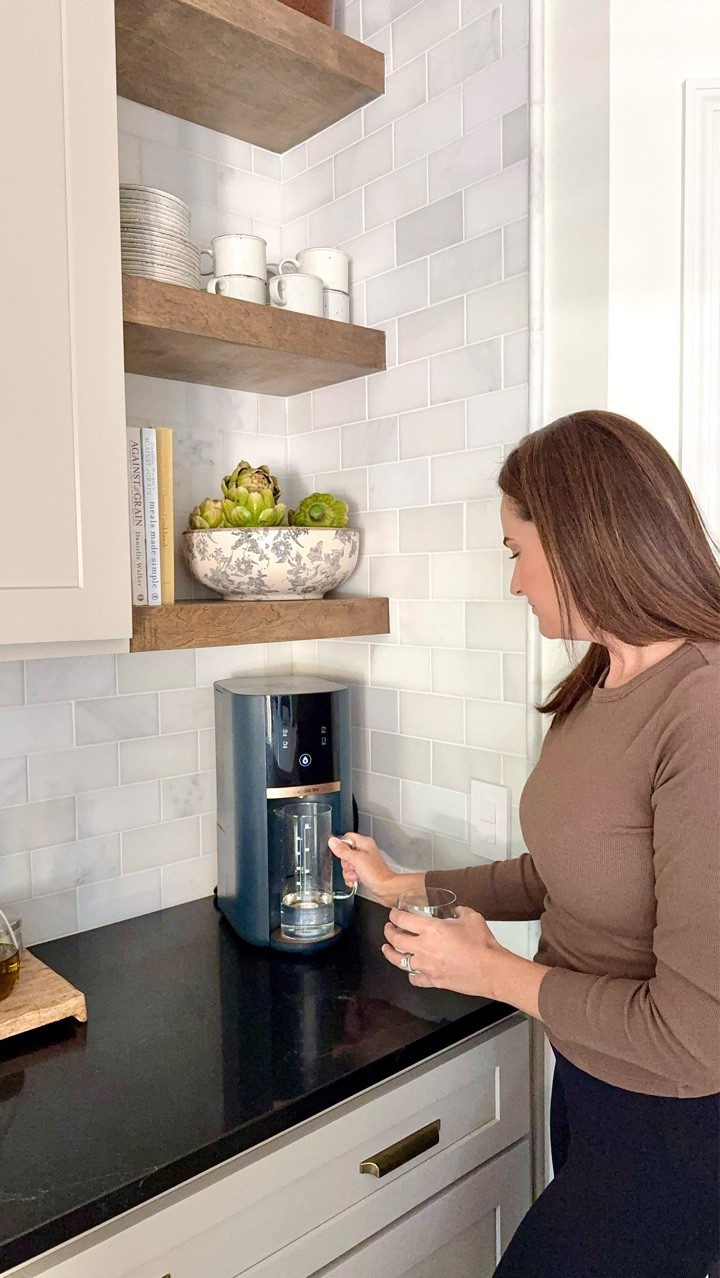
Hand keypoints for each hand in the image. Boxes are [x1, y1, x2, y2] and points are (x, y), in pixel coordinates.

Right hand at [328, 832, 402, 906]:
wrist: (385, 889)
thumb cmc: (376, 873)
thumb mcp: (356, 860)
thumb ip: (343, 850)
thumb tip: (332, 841)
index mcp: (364, 843)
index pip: (347, 838)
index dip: (342, 846)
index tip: (342, 854)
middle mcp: (364, 851)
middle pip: (344, 853)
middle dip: (345, 863)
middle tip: (352, 866)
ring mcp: (364, 862)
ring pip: (347, 865)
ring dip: (348, 873)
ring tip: (356, 875)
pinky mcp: (363, 872)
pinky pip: (351, 873)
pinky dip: (351, 878)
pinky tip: (355, 881)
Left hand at [382, 906, 504, 997]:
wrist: (491, 970)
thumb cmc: (482, 944)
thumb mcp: (471, 917)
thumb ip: (460, 911)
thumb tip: (457, 911)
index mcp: (431, 929)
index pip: (403, 920)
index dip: (394, 915)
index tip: (393, 914)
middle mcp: (424, 948)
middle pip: (396, 940)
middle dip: (388, 932)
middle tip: (388, 929)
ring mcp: (427, 966)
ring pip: (399, 961)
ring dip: (391, 953)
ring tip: (388, 949)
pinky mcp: (433, 981)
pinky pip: (415, 978)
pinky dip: (411, 974)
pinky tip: (411, 971)